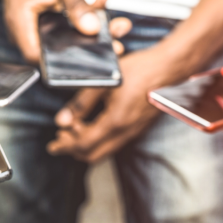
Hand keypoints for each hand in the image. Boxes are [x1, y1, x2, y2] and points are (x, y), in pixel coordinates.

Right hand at [0, 0, 109, 62]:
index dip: (65, 65)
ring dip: (91, 33)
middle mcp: (25, 33)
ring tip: (115, 23)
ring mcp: (34, 32)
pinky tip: (100, 6)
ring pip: (66, 43)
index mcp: (21, 23)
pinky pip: (66, 32)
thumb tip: (92, 29)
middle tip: (116, 44)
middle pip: (57, 54)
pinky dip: (84, 21)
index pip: (40, 59)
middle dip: (89, 48)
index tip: (93, 58)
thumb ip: (76, 3)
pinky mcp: (45, 28)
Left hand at [47, 46, 167, 162]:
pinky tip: (92, 125)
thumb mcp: (105, 82)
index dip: (65, 146)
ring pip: (104, 150)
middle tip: (61, 138)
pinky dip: (99, 139)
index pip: (83, 145)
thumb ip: (81, 103)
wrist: (170, 68)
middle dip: (74, 149)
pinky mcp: (138, 128)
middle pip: (93, 155)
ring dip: (87, 144)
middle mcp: (125, 133)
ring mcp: (133, 132)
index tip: (53, 146)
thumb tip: (62, 120)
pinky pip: (114, 143)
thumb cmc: (142, 70)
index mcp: (115, 122)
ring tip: (74, 129)